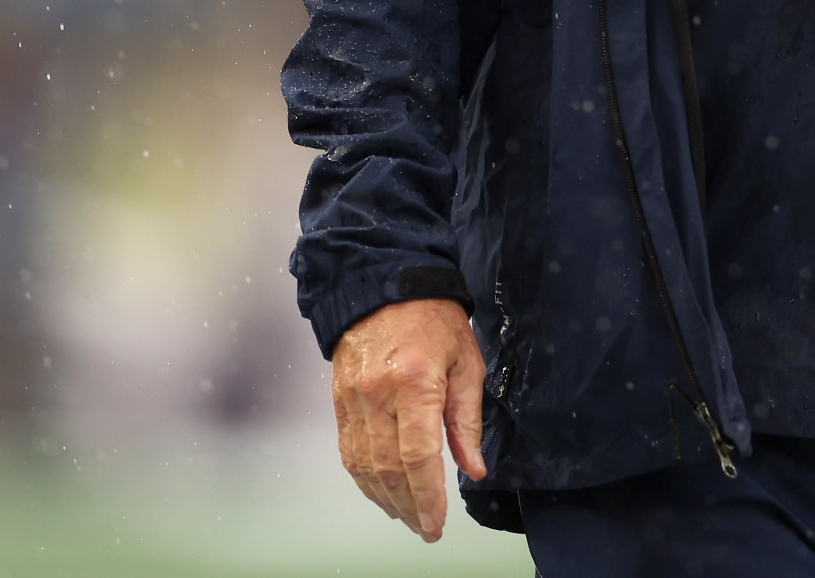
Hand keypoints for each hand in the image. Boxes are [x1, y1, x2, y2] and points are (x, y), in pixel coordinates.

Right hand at [331, 298, 486, 541]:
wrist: (384, 285)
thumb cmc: (433, 319)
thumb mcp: (466, 361)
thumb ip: (467, 418)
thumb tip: (474, 468)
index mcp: (415, 381)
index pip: (419, 455)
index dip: (429, 496)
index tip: (437, 523)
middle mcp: (378, 394)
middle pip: (389, 469)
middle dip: (410, 507)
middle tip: (428, 529)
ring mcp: (353, 399)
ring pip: (365, 466)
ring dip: (387, 499)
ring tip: (409, 518)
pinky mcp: (340, 401)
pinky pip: (349, 451)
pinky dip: (365, 480)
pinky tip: (382, 493)